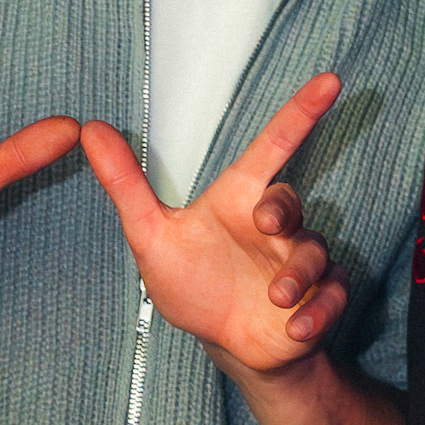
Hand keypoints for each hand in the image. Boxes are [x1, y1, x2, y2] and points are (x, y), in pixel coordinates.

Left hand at [81, 74, 348, 375]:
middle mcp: (275, 225)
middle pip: (291, 199)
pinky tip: (295, 328)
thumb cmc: (192, 282)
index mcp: (241, 198)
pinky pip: (333, 294)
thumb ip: (125, 184)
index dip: (301, 112)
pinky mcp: (318, 297)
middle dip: (282, 209)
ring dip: (298, 275)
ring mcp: (299, 260)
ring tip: (276, 298)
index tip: (329, 80)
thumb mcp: (151, 235)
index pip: (274, 145)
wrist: (224, 343)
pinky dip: (317, 312)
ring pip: (315, 251)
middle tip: (265, 225)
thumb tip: (91, 128)